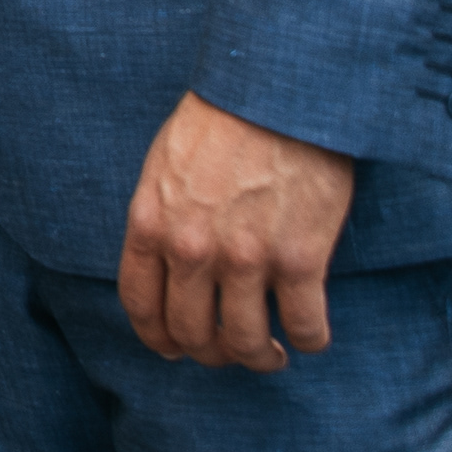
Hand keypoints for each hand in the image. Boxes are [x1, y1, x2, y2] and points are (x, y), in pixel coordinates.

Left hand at [117, 93, 356, 369]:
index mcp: (150, 224)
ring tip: (271, 353)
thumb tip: (168, 267)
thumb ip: (161, 220)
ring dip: (259, 358)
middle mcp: (191, 250)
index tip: (175, 349)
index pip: (141, 305)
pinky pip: (304, 327)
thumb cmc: (220, 123)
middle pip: (191, 334)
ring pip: (245, 343)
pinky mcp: (299, 259)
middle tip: (231, 351)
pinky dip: (309, 340)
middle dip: (209, 354)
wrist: (276, 93)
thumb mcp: (164, 168)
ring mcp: (245, 258)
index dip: (157, 338)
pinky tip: (310, 334)